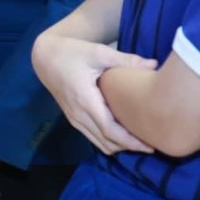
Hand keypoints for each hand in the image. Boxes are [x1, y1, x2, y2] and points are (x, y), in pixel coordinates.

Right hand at [32, 33, 156, 155]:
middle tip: (152, 147)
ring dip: (119, 147)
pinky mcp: (73, 118)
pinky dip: (109, 142)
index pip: (109, 130)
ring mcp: (74, 118)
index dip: (130, 141)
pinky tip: (123, 136)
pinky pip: (93, 137)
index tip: (150, 146)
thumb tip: (154, 65)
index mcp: (85, 99)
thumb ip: (126, 60)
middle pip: (106, 141)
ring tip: (140, 143)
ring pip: (99, 143)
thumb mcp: (98, 52)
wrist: (45, 57)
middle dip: (129, 148)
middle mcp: (78, 114)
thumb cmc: (71, 52)